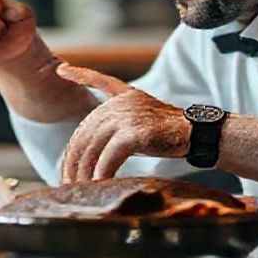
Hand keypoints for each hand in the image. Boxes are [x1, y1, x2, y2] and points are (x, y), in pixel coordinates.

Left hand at [57, 63, 189, 182]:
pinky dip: (101, 174)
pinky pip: (108, 158)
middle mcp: (120, 103)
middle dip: (73, 159)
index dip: (79, 75)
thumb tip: (91, 150)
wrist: (196, 134)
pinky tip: (98, 185)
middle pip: (85, 132)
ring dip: (84, 172)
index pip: (97, 80)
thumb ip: (118, 125)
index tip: (61, 69)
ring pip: (93, 147)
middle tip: (66, 180)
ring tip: (79, 188)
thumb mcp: (141, 119)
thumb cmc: (169, 133)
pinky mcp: (132, 134)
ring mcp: (125, 117)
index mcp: (124, 96)